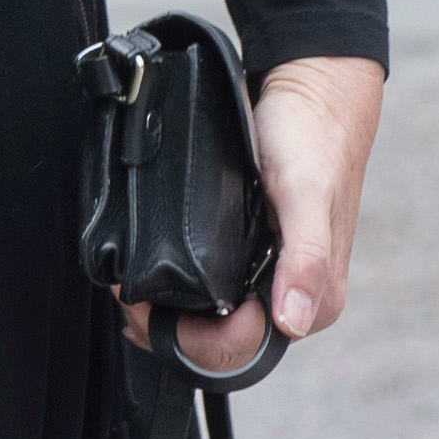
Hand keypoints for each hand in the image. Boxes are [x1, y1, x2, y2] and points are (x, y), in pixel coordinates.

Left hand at [124, 53, 383, 375]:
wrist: (313, 88)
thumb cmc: (314, 137)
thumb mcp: (304, 193)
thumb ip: (306, 258)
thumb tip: (293, 320)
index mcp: (312, 300)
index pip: (241, 351)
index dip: (189, 340)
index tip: (146, 308)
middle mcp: (292, 297)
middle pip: (221, 344)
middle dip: (167, 330)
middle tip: (124, 294)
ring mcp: (270, 274)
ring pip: (210, 319)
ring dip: (164, 312)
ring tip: (127, 283)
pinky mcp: (252, 250)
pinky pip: (211, 288)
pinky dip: (174, 289)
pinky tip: (145, 276)